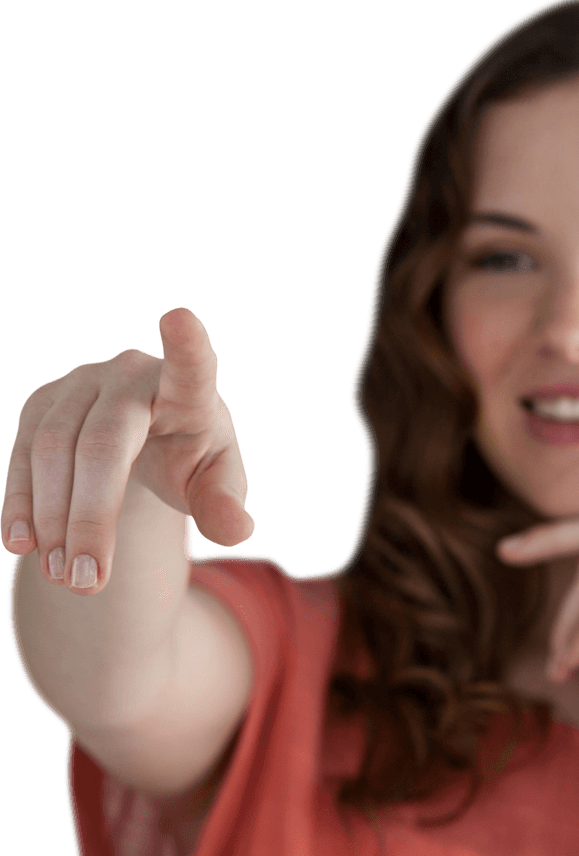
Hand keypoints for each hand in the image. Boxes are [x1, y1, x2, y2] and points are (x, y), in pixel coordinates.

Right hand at [2, 307, 252, 593]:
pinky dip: (21, 501)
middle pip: (103, 444)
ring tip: (68, 577)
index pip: (193, 366)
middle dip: (92, 517)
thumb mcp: (217, 482)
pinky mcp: (42, 402)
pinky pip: (22, 453)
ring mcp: (80, 383)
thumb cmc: (192, 458)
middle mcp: (131, 375)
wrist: (146, 442)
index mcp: (189, 391)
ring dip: (54, 519)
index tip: (180, 316)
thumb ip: (225, 504)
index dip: (187, 344)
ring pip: (52, 450)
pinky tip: (24, 544)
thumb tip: (237, 530)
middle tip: (89, 581)